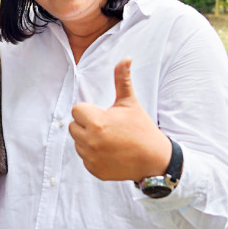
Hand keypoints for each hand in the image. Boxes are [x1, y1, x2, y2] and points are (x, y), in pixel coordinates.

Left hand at [69, 57, 170, 181]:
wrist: (154, 159)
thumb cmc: (141, 128)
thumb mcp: (130, 103)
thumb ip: (122, 79)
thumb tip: (126, 58)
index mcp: (97, 122)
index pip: (76, 110)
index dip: (90, 111)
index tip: (105, 115)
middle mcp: (90, 141)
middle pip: (73, 126)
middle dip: (87, 125)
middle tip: (107, 127)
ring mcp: (91, 158)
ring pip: (78, 142)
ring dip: (88, 140)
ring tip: (109, 140)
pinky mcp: (94, 170)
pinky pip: (84, 158)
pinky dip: (93, 156)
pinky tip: (110, 153)